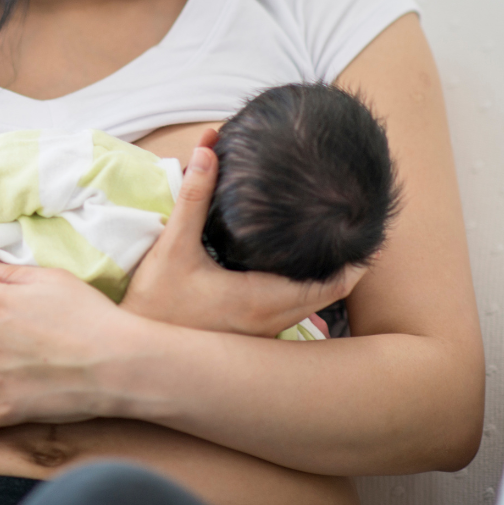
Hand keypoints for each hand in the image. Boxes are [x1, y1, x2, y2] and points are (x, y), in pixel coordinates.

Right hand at [121, 132, 367, 336]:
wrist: (135, 355)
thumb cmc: (155, 302)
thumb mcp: (173, 245)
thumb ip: (195, 196)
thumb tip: (208, 149)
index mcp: (260, 300)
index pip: (329, 285)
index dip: (354, 261)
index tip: (368, 233)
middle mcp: (268, 324)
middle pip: (328, 296)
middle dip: (345, 266)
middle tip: (355, 231)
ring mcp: (260, 337)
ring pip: (309, 307)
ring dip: (324, 280)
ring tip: (332, 246)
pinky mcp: (248, 339)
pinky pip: (290, 314)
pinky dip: (303, 292)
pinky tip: (292, 271)